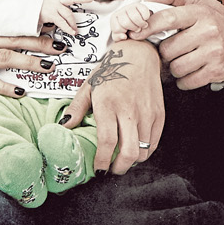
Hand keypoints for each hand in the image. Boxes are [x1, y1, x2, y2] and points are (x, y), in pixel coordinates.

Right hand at [0, 32, 60, 100]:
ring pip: (6, 57)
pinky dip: (7, 87)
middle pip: (14, 38)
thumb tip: (8, 50)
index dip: (32, 28)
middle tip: (60, 47)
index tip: (52, 28)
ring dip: (30, 62)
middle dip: (39, 42)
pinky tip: (22, 92)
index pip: (9, 27)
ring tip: (48, 67)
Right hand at [39, 0, 93, 35]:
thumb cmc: (35, 10)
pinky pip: (62, 22)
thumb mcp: (47, 7)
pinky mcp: (50, 14)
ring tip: (76, 28)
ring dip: (73, 22)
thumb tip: (65, 17)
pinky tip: (72, 32)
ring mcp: (53, 6)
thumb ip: (56, 10)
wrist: (24, 10)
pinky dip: (68, 28)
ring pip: (68, 13)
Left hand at [62, 38, 162, 174]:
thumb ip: (77, 107)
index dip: (102, 161)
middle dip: (119, 168)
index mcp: (109, 103)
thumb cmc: (111, 70)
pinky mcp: (159, 114)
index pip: (107, 141)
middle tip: (111, 169)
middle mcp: (130, 110)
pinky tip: (134, 148)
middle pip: (129, 152)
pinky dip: (144, 151)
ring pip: (143, 151)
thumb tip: (64, 126)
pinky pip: (154, 142)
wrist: (138, 55)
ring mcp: (147, 113)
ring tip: (121, 159)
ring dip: (131, 161)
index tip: (98, 169)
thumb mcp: (89, 85)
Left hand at [110, 2, 152, 40]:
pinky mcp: (139, 4)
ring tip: (142, 25)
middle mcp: (121, 11)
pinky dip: (146, 17)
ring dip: (141, 24)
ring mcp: (130, 7)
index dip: (123, 32)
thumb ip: (119, 37)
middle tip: (137, 29)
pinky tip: (145, 18)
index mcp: (114, 18)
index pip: (116, 28)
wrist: (145, 24)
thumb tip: (124, 36)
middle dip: (133, 28)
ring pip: (135, 17)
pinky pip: (143, 12)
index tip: (127, 32)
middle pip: (126, 23)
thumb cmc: (131, 31)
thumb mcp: (122, 36)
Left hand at [137, 0, 223, 89]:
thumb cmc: (220, 22)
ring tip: (183, 60)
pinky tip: (191, 72)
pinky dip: (184, 80)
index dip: (147, 27)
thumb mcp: (201, 2)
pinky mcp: (216, 71)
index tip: (135, 33)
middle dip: (165, 52)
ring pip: (176, 67)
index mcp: (200, 12)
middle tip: (172, 50)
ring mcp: (213, 52)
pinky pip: (187, 81)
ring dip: (174, 68)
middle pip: (168, 49)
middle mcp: (207, 31)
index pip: (167, 19)